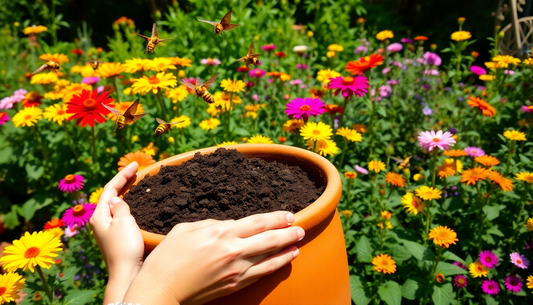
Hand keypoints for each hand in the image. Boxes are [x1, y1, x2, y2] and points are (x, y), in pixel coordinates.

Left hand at [90, 161, 143, 302]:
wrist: (127, 274)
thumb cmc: (125, 249)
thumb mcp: (124, 223)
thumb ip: (120, 207)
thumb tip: (117, 199)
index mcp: (99, 216)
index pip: (110, 189)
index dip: (123, 174)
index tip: (136, 164)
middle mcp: (101, 221)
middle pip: (111, 195)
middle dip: (123, 180)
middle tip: (137, 169)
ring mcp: (109, 229)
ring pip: (117, 204)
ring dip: (127, 191)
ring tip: (137, 181)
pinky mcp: (118, 236)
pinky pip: (122, 213)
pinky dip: (130, 204)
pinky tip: (138, 203)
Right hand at [123, 212, 303, 304]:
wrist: (161, 290)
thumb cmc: (168, 257)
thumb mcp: (186, 229)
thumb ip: (211, 223)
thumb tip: (230, 224)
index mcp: (221, 234)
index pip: (257, 223)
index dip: (276, 218)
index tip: (288, 215)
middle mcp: (233, 252)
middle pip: (269, 240)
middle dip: (287, 233)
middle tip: (300, 227)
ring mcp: (235, 271)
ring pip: (269, 259)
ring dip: (287, 250)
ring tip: (298, 243)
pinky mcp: (233, 285)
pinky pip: (260, 274)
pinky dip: (276, 267)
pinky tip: (284, 261)